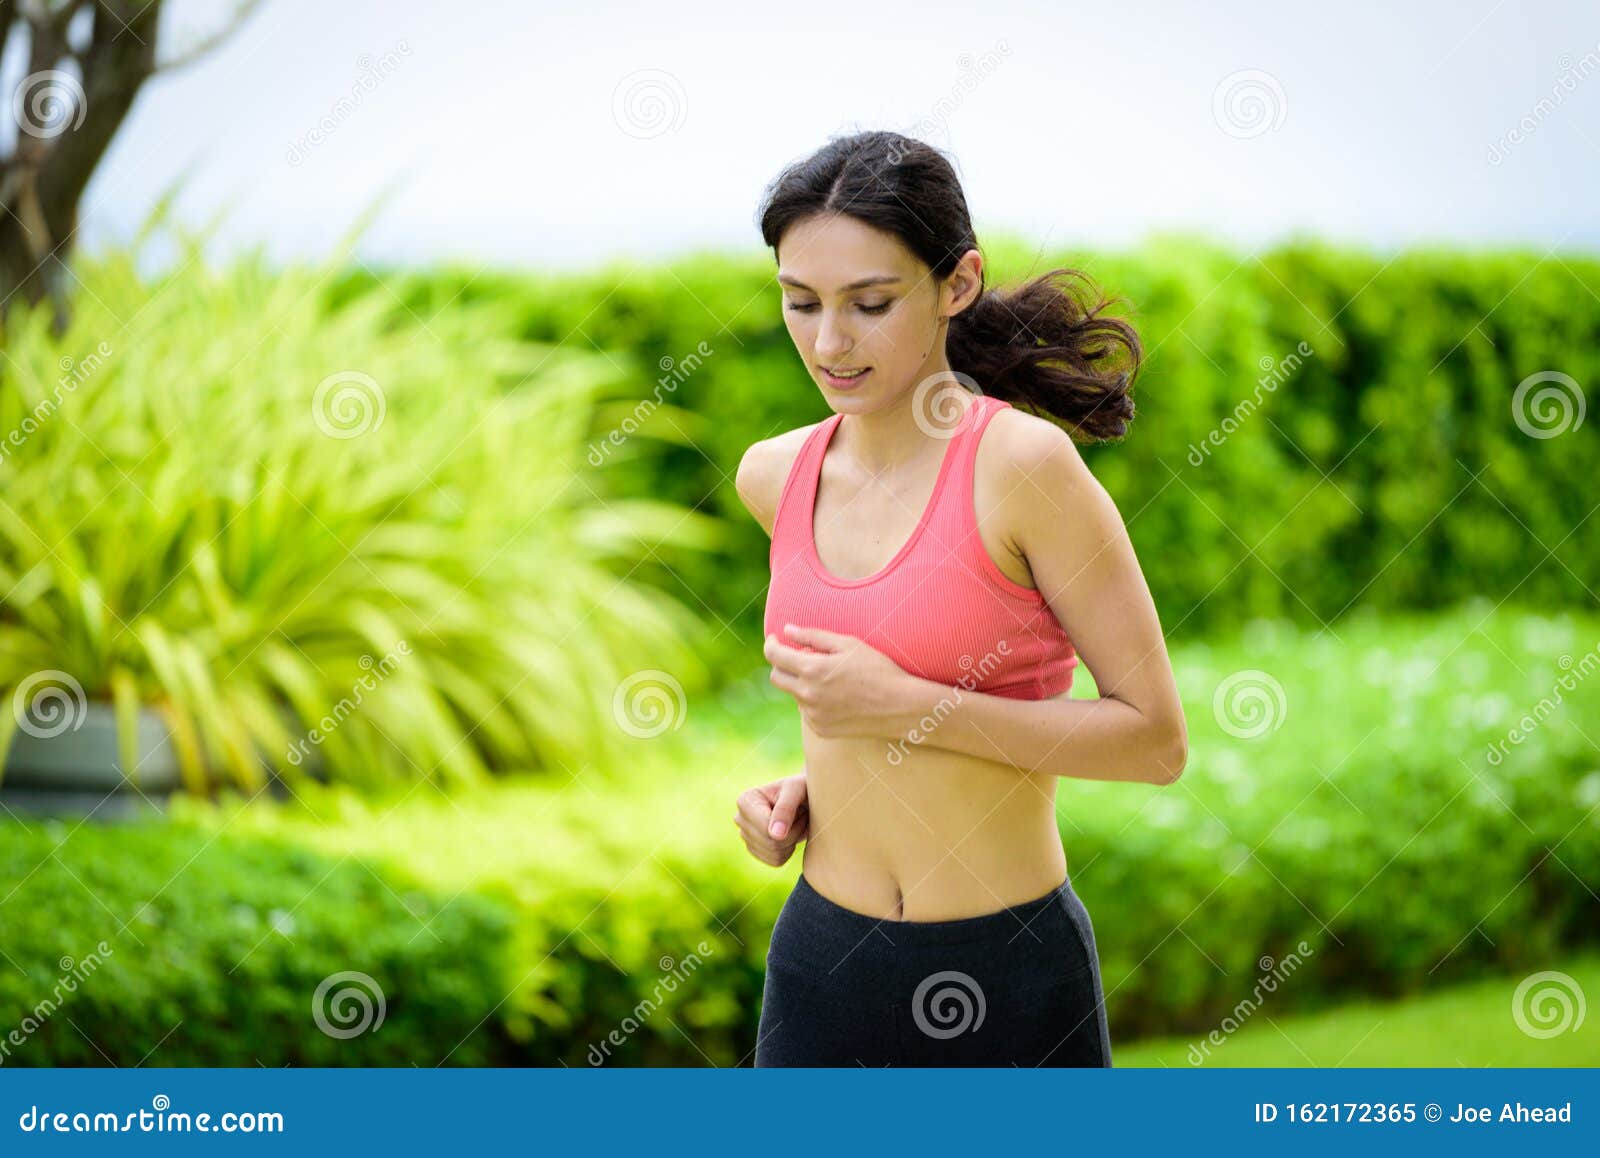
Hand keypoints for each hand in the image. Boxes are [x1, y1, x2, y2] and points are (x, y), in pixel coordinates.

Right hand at [735, 773, 808, 866]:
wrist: (804, 797)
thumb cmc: (800, 788)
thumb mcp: (797, 789)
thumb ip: (785, 808)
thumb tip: (775, 835)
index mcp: (745, 801)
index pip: (766, 827)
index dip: (790, 824)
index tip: (799, 809)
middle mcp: (740, 818)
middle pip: (770, 843)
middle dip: (793, 833)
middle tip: (802, 816)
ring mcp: (745, 836)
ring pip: (774, 854)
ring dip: (793, 841)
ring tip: (796, 823)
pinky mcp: (755, 849)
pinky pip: (776, 861)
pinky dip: (789, 850)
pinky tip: (790, 834)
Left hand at [764, 623, 917, 738]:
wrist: (900, 707)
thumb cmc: (878, 670)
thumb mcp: (848, 644)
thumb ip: (813, 636)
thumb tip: (787, 630)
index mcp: (813, 670)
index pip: (774, 656)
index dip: (771, 644)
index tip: (775, 638)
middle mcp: (807, 695)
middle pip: (776, 678)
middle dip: (782, 664)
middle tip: (800, 657)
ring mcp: (813, 715)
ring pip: (794, 695)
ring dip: (802, 683)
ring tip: (832, 678)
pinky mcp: (821, 729)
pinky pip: (807, 712)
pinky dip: (814, 701)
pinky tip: (838, 697)